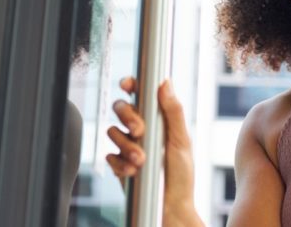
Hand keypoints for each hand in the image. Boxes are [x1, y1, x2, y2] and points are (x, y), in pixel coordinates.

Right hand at [106, 77, 200, 224]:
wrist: (170, 208)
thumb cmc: (181, 176)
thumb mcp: (181, 141)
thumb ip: (173, 112)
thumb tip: (166, 83)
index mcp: (157, 120)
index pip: (140, 95)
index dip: (131, 85)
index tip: (127, 85)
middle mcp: (141, 130)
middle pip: (120, 108)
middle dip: (127, 116)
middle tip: (139, 130)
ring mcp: (128, 146)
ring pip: (112, 131)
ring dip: (126, 145)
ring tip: (142, 160)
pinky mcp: (119, 164)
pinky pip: (109, 155)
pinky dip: (120, 163)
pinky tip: (133, 172)